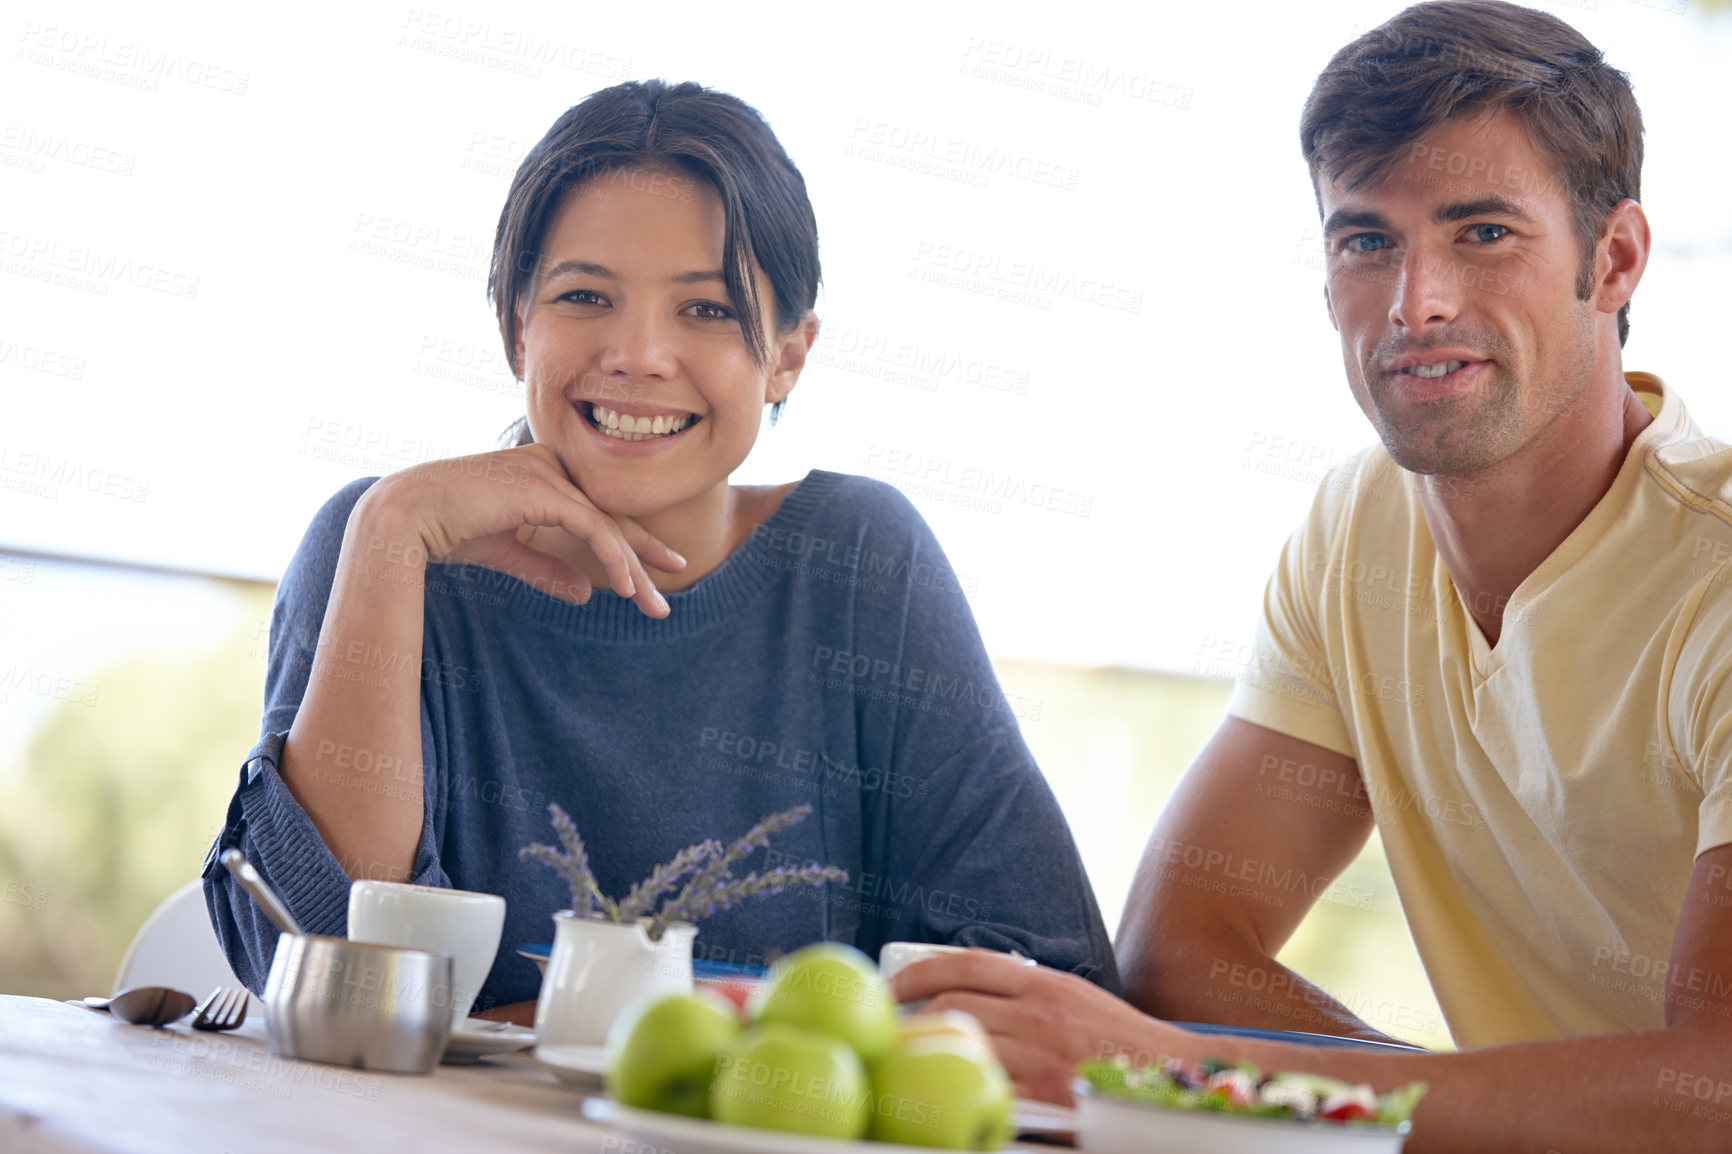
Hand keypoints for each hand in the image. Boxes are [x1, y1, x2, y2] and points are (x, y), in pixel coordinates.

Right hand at [362, 443, 684, 618]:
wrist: (403, 516)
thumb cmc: (445, 530)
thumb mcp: (507, 553)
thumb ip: (546, 569)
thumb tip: (586, 593)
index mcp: (543, 474)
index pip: (598, 512)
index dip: (631, 542)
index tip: (659, 571)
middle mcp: (550, 466)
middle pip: (610, 516)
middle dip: (645, 555)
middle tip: (675, 584)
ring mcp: (547, 473)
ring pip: (605, 524)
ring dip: (633, 567)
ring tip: (653, 604)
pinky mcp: (541, 489)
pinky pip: (591, 526)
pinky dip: (612, 557)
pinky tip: (628, 587)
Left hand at [890, 950, 1187, 1105]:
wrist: (1174, 1079)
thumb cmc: (1121, 1045)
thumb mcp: (1076, 1000)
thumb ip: (1027, 994)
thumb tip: (969, 993)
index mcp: (1046, 984)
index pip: (967, 964)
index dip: (919, 972)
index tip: (892, 987)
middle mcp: (1041, 1013)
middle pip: (954, 1005)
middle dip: (915, 1017)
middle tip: (895, 1030)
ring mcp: (1043, 1056)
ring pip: (964, 1046)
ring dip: (933, 1053)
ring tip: (918, 1061)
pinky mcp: (1046, 1099)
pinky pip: (988, 1090)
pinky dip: (966, 1089)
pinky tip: (955, 1093)